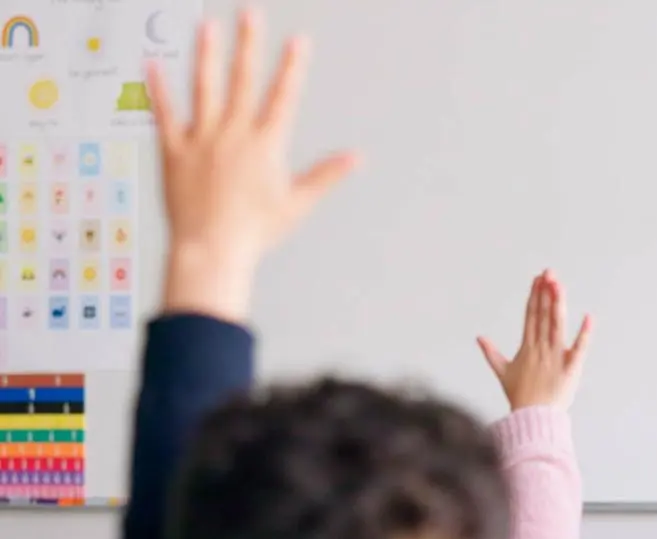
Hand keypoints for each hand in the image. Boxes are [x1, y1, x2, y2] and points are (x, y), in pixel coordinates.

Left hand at [154, 8, 359, 320]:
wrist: (212, 249)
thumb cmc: (254, 232)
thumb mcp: (297, 204)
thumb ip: (325, 175)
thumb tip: (355, 158)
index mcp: (266, 146)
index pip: (283, 96)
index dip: (292, 66)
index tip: (298, 41)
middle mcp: (234, 135)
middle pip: (244, 80)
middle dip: (249, 43)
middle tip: (251, 14)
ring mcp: (202, 140)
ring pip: (204, 88)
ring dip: (206, 54)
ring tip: (208, 26)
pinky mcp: (174, 151)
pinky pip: (165, 114)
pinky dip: (158, 89)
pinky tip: (153, 65)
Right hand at [479, 271, 593, 410]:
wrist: (532, 419)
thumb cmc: (520, 397)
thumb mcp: (503, 373)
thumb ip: (491, 353)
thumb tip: (479, 338)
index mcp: (527, 347)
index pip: (531, 315)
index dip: (534, 296)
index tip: (538, 279)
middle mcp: (541, 349)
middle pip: (543, 316)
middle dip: (546, 293)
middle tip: (549, 272)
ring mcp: (556, 357)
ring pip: (557, 326)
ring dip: (558, 305)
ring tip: (559, 285)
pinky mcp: (570, 369)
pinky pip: (579, 349)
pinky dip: (584, 334)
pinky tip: (589, 317)